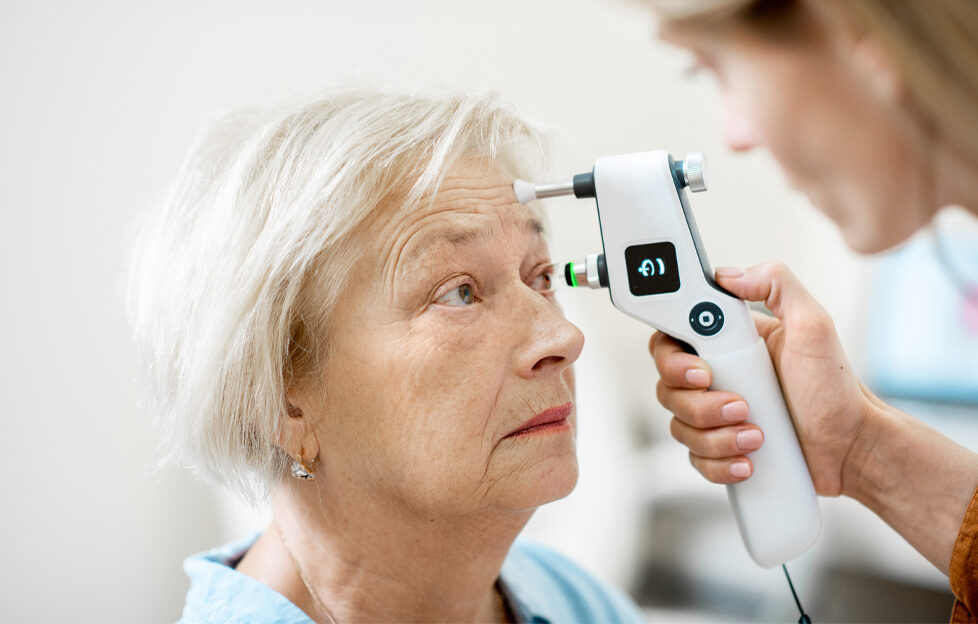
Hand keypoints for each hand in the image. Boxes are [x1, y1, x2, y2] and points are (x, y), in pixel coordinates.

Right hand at [650, 260, 878, 495]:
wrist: (851, 448)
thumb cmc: (836, 389)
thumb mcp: (814, 325)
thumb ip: (777, 284)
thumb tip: (730, 275)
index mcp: (726, 343)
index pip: (671, 340)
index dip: (673, 358)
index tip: (702, 371)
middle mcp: (715, 376)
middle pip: (667, 387)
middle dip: (699, 403)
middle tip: (741, 405)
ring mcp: (714, 415)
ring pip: (679, 425)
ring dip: (715, 436)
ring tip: (756, 436)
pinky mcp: (720, 447)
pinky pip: (694, 458)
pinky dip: (718, 462)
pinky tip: (748, 460)